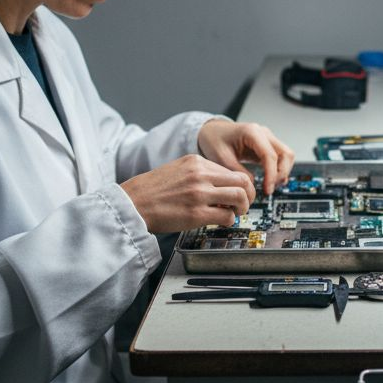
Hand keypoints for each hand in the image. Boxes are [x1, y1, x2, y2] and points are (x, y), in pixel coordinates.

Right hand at [119, 154, 254, 232]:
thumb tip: (222, 185)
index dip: (241, 183)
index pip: (233, 170)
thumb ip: (200, 173)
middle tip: (244, 204)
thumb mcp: (178, 170)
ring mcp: (200, 194)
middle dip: (249, 194)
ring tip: (236, 213)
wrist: (133, 203)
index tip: (240, 192)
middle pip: (243, 181)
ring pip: (240, 197)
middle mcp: (201, 175)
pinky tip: (222, 221)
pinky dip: (229, 220)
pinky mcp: (197, 213)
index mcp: (196, 162)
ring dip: (242, 208)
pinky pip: (227, 216)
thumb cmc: (153, 190)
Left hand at [196, 120, 295, 194]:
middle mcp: (264, 133)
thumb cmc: (215, 140)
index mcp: (252, 132)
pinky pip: (280, 158)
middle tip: (269, 189)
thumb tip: (253, 185)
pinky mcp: (267, 146)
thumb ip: (237, 171)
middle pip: (285, 154)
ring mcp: (267, 139)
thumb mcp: (221, 158)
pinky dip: (279, 170)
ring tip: (270, 186)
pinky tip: (271, 181)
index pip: (270, 155)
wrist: (212, 132)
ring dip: (282, 172)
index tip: (267, 190)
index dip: (271, 175)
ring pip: (287, 156)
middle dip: (281, 174)